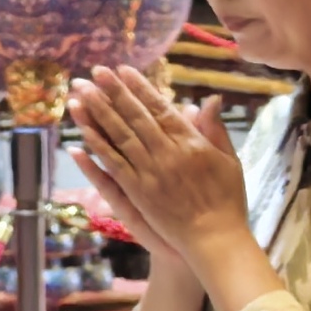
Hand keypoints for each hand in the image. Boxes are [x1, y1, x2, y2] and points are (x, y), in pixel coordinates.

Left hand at [71, 68, 242, 271]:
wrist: (214, 239)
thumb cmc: (227, 200)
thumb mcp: (229, 160)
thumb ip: (215, 129)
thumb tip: (209, 100)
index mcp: (191, 143)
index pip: (160, 108)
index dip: (139, 88)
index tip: (123, 70)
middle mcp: (167, 154)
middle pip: (135, 117)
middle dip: (113, 92)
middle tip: (94, 71)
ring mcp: (149, 174)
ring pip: (119, 137)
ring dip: (98, 114)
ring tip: (81, 93)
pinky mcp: (137, 193)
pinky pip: (112, 166)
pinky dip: (97, 149)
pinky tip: (81, 133)